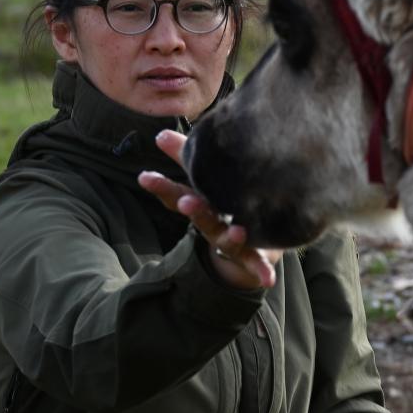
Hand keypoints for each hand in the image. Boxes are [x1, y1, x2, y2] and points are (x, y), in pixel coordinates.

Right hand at [139, 129, 280, 289]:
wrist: (245, 244)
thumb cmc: (221, 202)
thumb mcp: (203, 179)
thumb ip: (184, 157)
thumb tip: (160, 134)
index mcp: (200, 203)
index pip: (176, 194)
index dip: (161, 187)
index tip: (144, 177)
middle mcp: (211, 224)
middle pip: (200, 217)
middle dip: (194, 210)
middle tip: (187, 201)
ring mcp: (230, 241)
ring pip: (226, 239)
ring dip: (230, 237)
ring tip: (238, 231)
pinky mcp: (251, 255)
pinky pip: (255, 262)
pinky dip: (260, 270)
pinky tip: (268, 277)